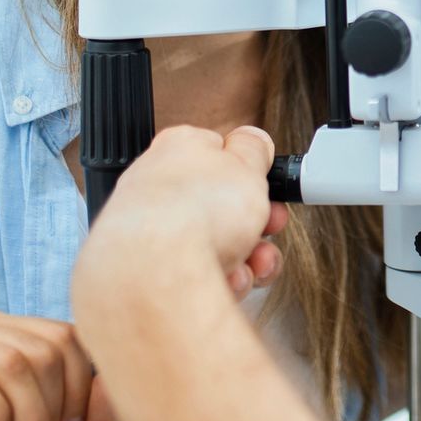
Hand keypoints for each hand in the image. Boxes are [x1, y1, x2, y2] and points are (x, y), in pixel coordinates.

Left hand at [73, 125, 288, 349]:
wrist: (155, 269)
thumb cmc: (195, 209)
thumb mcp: (247, 164)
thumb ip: (254, 148)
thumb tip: (253, 140)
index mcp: (179, 149)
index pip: (221, 155)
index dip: (253, 175)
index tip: (269, 190)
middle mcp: (159, 186)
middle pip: (222, 206)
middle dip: (256, 225)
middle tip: (268, 229)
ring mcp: (152, 230)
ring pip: (214, 245)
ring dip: (245, 257)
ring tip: (252, 264)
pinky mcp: (150, 269)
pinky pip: (198, 273)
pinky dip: (219, 279)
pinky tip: (227, 280)